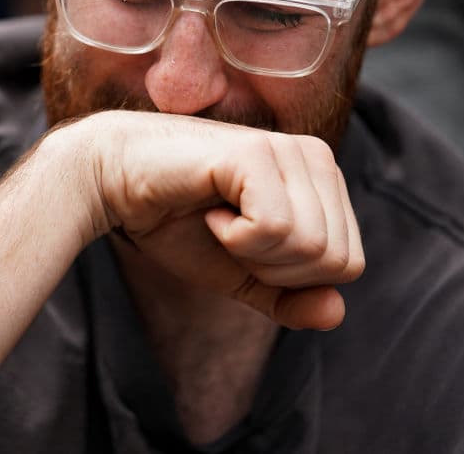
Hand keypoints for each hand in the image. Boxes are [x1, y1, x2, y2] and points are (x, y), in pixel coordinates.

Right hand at [72, 110, 365, 329]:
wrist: (115, 183)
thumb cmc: (177, 221)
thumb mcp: (243, 274)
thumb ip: (290, 298)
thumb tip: (336, 314)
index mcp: (324, 181)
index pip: (348, 264)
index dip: (292, 278)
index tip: (245, 245)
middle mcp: (316, 156)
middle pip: (335, 260)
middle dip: (274, 268)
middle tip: (229, 232)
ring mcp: (287, 150)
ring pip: (310, 246)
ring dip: (252, 252)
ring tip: (219, 218)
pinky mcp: (255, 153)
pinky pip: (275, 229)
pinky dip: (235, 238)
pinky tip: (210, 210)